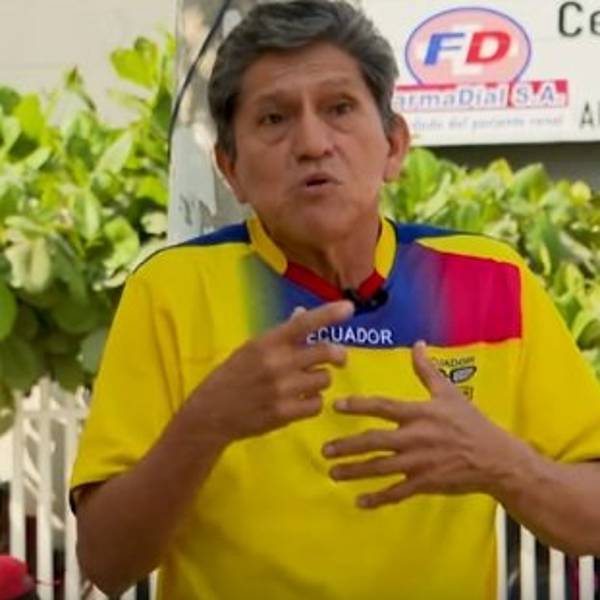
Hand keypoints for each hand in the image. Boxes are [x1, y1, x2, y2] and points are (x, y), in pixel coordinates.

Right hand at [188, 300, 353, 443]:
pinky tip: (300, 401)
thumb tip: (303, 313)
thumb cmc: (232, 376)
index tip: (348, 308)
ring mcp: (282, 389)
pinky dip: (313, 401)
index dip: (328, 314)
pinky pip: (317, 403)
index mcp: (267, 342)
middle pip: (326, 351)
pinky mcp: (284, 413)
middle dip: (339, 354)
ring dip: (320, 380)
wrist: (210, 413)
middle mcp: (276, 363)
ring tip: (305, 383)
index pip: (303, 324)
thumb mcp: (251, 349)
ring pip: (324, 378)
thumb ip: (280, 334)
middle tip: (339, 358)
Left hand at [322, 341, 517, 508]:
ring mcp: (418, 463)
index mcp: (418, 413)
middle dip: (347, 446)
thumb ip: (427, 370)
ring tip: (333, 473)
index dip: (358, 405)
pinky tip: (359, 502)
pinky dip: (378, 498)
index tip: (336, 406)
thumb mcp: (449, 393)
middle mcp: (414, 438)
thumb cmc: (470, 423)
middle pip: (374, 441)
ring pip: (380, 469)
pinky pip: (397, 492)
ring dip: (355, 471)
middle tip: (325, 449)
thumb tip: (417, 343)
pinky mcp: (425, 483)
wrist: (495, 458)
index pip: (382, 407)